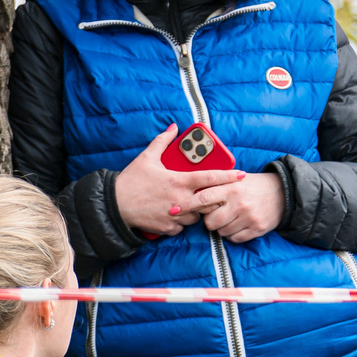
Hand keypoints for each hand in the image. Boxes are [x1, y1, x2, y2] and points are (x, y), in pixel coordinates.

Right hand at [113, 125, 242, 236]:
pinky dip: (180, 222)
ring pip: (196, 216)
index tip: (242, 175)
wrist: (114, 205)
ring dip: (194, 211)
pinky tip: (170, 214)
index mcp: (179, 181)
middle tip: (203, 194)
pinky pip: (182, 227)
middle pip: (208, 201)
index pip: (210, 177)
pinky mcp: (169, 229)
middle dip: (209, 198)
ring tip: (182, 203)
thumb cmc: (131, 181)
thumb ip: (163, 141)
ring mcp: (175, 216)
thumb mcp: (146, 157)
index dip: (228, 176)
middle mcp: (181, 199)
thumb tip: (173, 127)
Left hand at [186, 170, 284, 243]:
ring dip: (222, 227)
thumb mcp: (235, 180)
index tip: (173, 209)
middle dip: (209, 220)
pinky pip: (235, 239)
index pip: (203, 198)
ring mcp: (248, 217)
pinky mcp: (257, 229)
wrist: (282, 193)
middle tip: (216, 214)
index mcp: (231, 187)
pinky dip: (233, 234)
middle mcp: (239, 203)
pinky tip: (238, 224)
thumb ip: (216, 185)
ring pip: (222, 232)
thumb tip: (191, 192)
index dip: (186, 205)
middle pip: (210, 222)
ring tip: (230, 217)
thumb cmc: (253, 185)